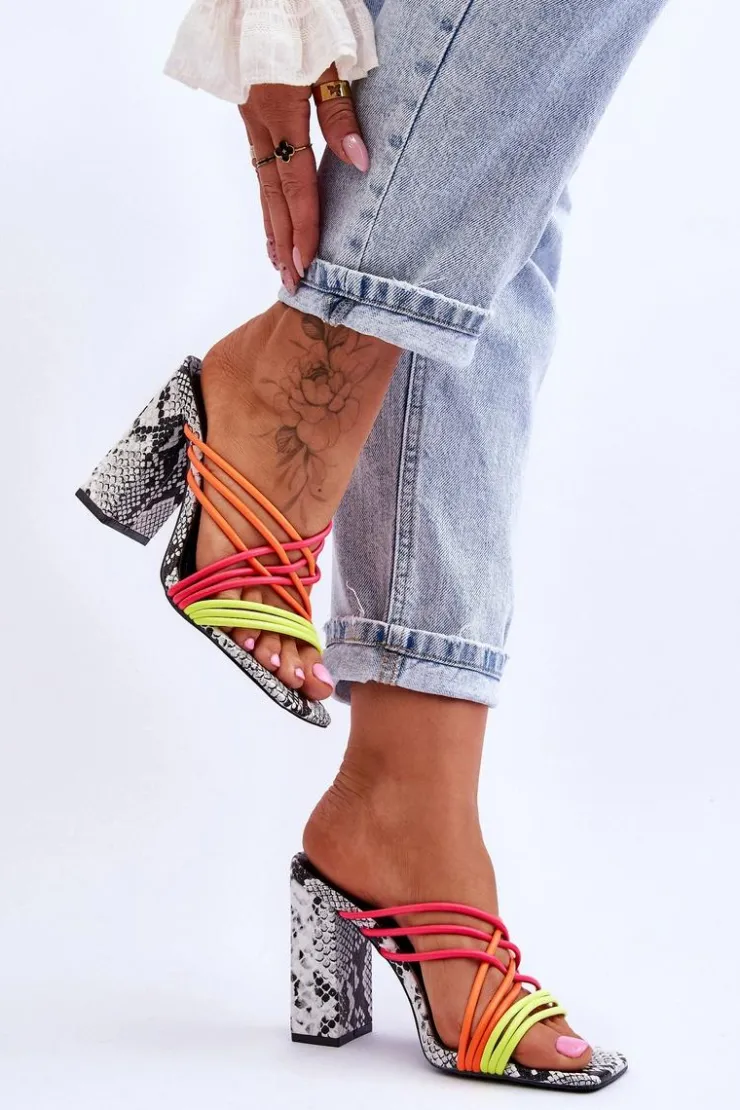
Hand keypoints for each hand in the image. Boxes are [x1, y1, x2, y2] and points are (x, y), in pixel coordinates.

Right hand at [239, 65, 369, 293]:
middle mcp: (258, 119)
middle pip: (272, 193)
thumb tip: (358, 163)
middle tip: (291, 281)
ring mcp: (249, 114)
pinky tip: (271, 208)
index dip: (303, 228)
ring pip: (261, 180)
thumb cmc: (300, 8)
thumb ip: (340, 111)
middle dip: (283, 240)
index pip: (295, 184)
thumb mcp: (330, 53)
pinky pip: (258, 160)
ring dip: (270, 223)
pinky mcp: (249, 106)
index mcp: (280, 109)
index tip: (308, 264)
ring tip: (277, 258)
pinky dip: (266, 193)